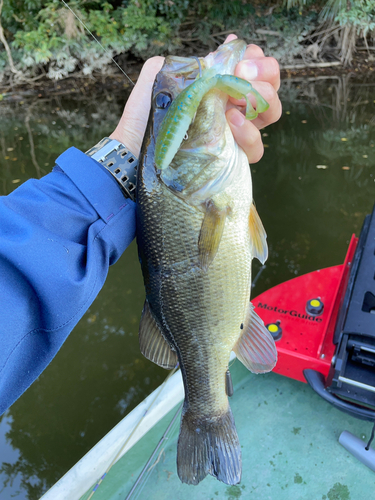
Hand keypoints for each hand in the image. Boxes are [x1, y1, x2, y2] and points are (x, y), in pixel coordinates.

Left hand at [111, 35, 281, 164]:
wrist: (135, 148)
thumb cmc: (147, 114)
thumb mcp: (161, 77)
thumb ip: (188, 63)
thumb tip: (216, 57)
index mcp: (220, 85)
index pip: (254, 66)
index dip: (256, 59)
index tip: (239, 61)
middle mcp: (234, 107)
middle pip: (271, 85)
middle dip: (265, 73)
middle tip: (242, 75)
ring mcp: (236, 133)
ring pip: (271, 113)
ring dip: (262, 98)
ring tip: (236, 98)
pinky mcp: (232, 158)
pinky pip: (256, 148)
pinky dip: (250, 133)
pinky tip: (232, 122)